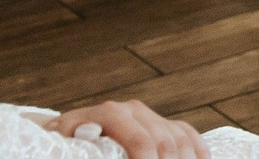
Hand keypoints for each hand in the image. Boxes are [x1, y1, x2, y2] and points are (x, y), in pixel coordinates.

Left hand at [43, 102, 208, 158]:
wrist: (64, 134)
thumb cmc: (62, 145)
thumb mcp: (62, 142)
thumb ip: (79, 141)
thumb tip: (90, 132)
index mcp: (110, 113)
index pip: (141, 141)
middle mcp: (134, 110)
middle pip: (165, 142)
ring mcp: (149, 115)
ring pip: (180, 139)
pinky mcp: (160, 122)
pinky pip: (186, 133)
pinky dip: (196, 149)